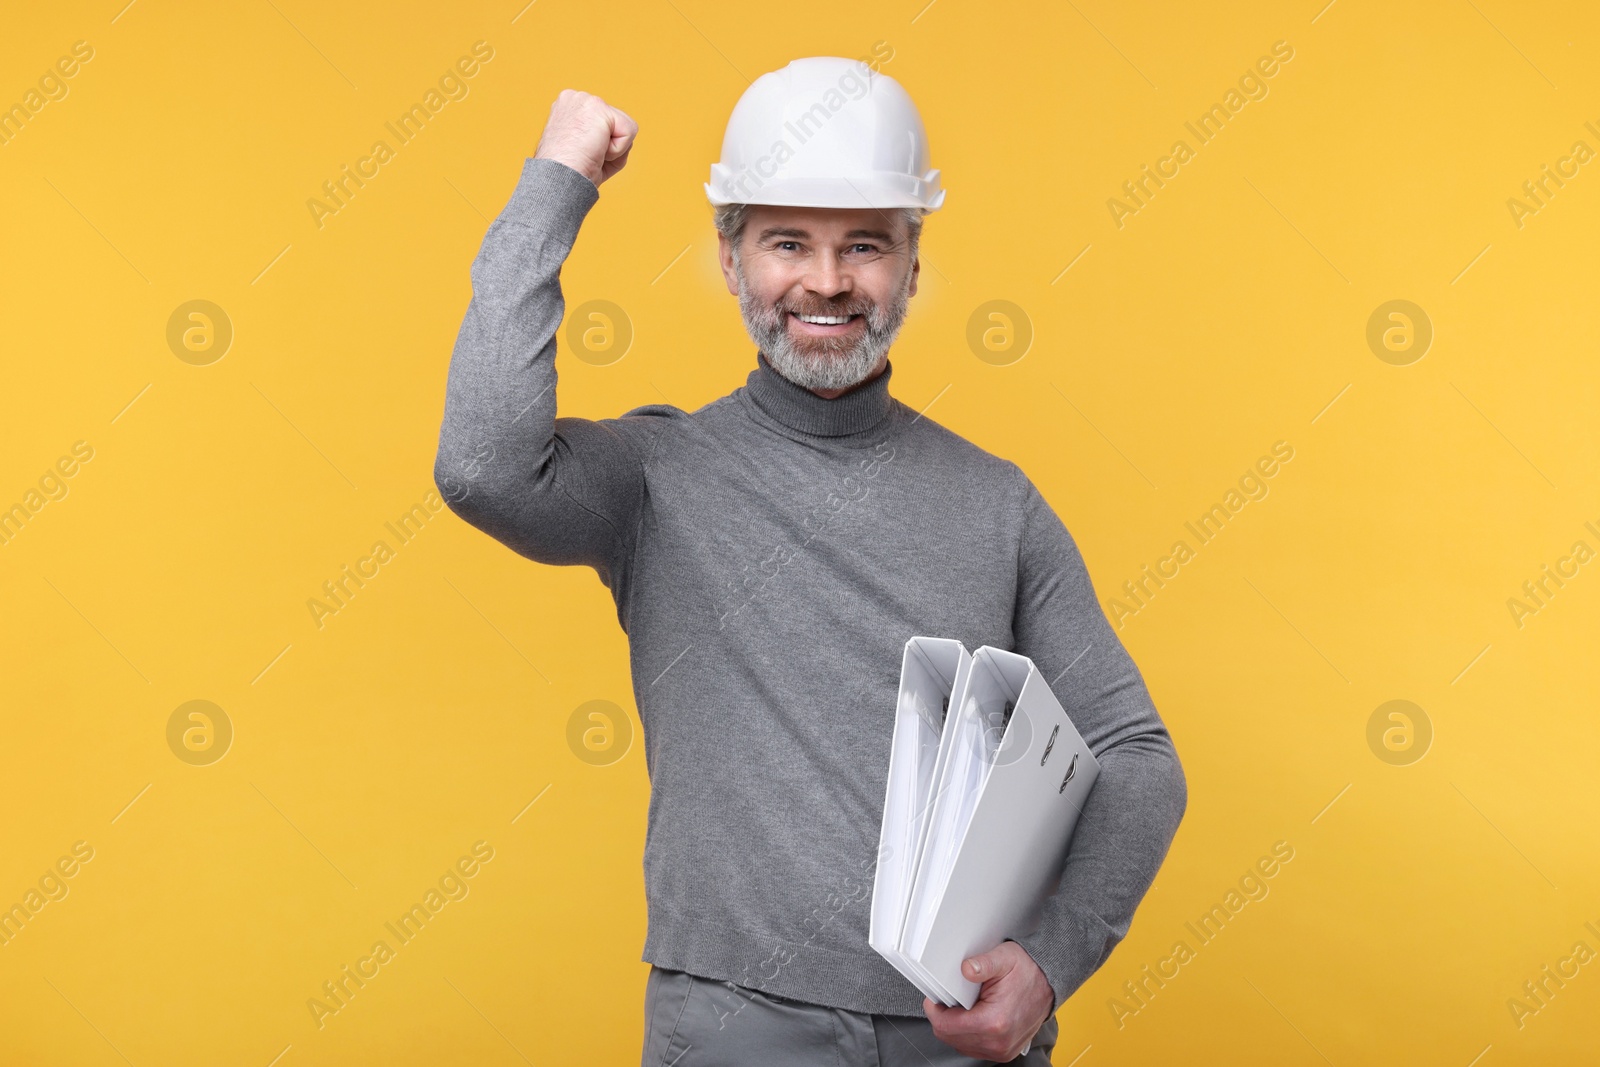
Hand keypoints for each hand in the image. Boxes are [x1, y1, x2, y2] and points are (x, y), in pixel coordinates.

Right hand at [534, 89, 636, 187]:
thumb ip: (601, 137)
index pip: (603, 125)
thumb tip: (627, 130)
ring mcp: (586, 100)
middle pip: (616, 126)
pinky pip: (629, 131)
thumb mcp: (583, 151)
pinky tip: (597, 151)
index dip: (599, 147)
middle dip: (608, 147)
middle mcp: (575, 98)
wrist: (558, 179)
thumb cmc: (570, 174)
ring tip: (591, 154)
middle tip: (586, 157)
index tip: (580, 155)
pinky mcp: (598, 107)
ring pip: (624, 128)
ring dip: (613, 150)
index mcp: (567, 108)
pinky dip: (618, 150)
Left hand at [923, 941, 1054, 1060]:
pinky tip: (971, 1017)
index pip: (947, 1027)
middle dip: (945, 1018)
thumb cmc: (1028, 972)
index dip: (935, 1010)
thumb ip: (982, 964)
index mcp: (995, 1022)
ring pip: (960, 1045)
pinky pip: (973, 1048)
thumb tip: (966, 969)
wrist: (1049, 984)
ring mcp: (1002, 1050)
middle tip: (949, 999)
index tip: (934, 999)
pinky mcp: (1004, 1052)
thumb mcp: (1004, 958)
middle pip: (950, 1038)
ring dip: (955, 1027)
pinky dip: (967, 1034)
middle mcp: (998, 1042)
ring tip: (963, 1007)